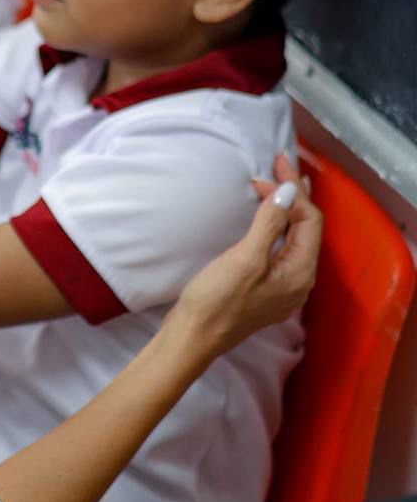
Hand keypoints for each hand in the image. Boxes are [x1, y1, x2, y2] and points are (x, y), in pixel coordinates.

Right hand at [164, 155, 319, 360]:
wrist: (192, 338)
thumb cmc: (216, 300)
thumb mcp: (244, 258)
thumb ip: (270, 223)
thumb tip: (290, 190)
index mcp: (300, 272)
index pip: (309, 221)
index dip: (292, 192)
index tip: (267, 171)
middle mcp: (298, 280)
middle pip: (306, 228)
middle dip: (294, 195)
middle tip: (280, 163)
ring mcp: (282, 287)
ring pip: (293, 238)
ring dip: (285, 209)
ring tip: (278, 185)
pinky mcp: (264, 289)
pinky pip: (280, 249)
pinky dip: (275, 226)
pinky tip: (266, 219)